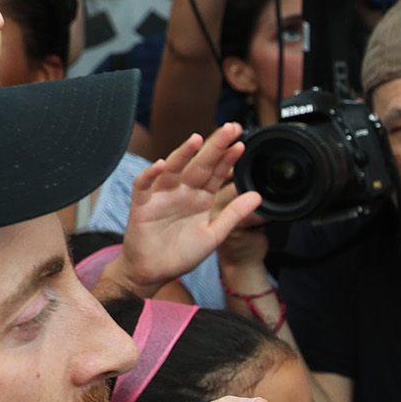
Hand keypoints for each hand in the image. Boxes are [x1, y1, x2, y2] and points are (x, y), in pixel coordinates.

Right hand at [121, 125, 263, 293]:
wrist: (153, 273)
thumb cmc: (181, 254)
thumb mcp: (214, 235)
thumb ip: (234, 215)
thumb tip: (258, 196)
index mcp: (200, 198)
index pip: (217, 173)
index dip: (228, 159)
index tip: (241, 144)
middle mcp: (182, 192)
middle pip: (199, 165)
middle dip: (214, 146)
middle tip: (229, 128)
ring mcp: (161, 196)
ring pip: (173, 169)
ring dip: (183, 154)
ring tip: (197, 139)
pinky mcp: (142, 204)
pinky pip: (144, 185)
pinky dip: (151, 174)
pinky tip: (162, 165)